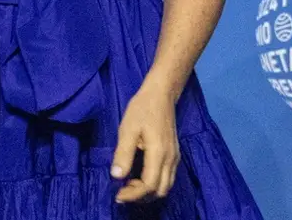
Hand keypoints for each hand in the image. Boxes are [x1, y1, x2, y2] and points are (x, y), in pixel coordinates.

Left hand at [111, 86, 178, 202]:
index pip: (149, 185)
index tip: (118, 195)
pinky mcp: (174, 155)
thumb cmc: (142, 109)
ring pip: (165, 187)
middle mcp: (171, 159)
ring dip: (148, 192)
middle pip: (160, 191)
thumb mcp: (127, 129)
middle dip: (141, 197)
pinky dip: (154, 185)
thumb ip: (123, 153)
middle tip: (122, 192)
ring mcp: (175, 158)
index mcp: (159, 153)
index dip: (133, 194)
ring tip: (129, 187)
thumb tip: (117, 176)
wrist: (161, 95)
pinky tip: (139, 178)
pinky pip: (168, 179)